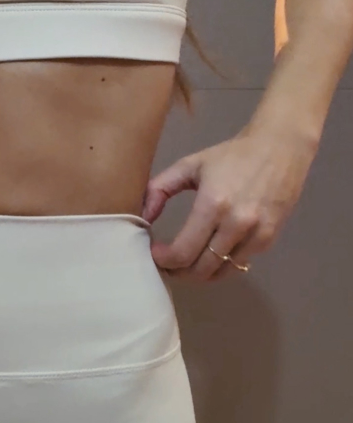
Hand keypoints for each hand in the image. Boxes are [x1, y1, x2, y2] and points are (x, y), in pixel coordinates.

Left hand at [141, 126, 318, 281]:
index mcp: (213, 204)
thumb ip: (159, 189)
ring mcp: (256, 234)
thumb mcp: (189, 165)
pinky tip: (209, 256)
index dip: (164, 260)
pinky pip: (239, 264)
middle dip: (178, 272)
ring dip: (199, 274)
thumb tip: (142, 217)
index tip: (155, 254)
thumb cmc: (231, 155)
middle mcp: (236, 223)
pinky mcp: (270, 238)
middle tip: (166, 264)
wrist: (280, 148)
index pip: (183, 251)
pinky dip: (221, 266)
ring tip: (184, 264)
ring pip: (221, 272)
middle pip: (201, 268)